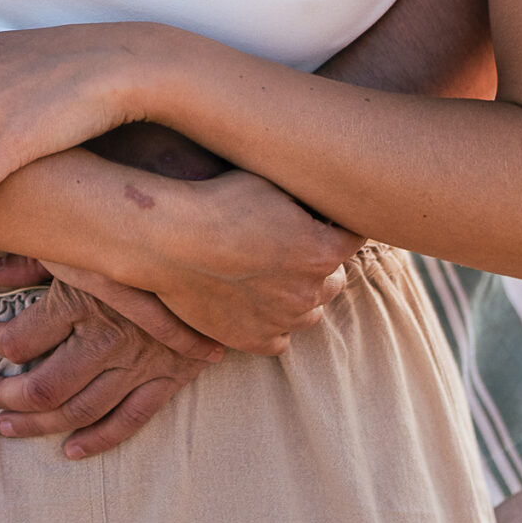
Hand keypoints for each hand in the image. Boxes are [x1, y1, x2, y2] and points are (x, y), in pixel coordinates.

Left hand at [0, 263, 219, 458]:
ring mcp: (138, 364)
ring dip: (39, 424)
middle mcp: (106, 339)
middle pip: (46, 386)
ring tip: (8, 426)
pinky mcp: (166, 378)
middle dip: (8, 396)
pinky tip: (72, 449)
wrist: (206, 256)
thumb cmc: (132, 246)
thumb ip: (27, 261)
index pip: (23, 339)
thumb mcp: (78, 244)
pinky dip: (99, 440)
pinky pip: (130, 420)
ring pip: (80, 409)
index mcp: (81, 301)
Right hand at [133, 170, 362, 355]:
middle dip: (320, 262)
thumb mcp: (270, 182)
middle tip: (291, 243)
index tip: (322, 218)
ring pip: (309, 313)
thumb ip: (306, 197)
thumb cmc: (216, 201)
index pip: (353, 239)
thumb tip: (325, 195)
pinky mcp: (252, 339)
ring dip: (299, 295)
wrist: (168, 238)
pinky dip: (273, 323)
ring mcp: (281, 320)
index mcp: (322, 250)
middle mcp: (309, 291)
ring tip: (270, 274)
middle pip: (335, 279)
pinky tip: (255, 302)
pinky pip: (279, 339)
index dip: (338, 225)